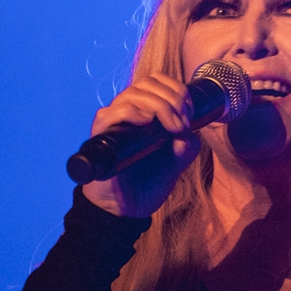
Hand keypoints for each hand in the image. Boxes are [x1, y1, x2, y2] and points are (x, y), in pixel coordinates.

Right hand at [81, 73, 201, 217]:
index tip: (189, 111)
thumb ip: (186, 146)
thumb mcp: (176, 163)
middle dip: (172, 98)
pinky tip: (146, 123)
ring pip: (131, 94)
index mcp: (145, 113)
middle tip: (182, 123)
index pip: (156, 81)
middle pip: (146, 84)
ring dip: (158, 105)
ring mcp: (114, 124)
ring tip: (172, 127)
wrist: (129, 210)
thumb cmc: (147, 184)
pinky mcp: (101, 138)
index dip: (176, 89)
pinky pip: (109, 114)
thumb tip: (188, 133)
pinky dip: (130, 112)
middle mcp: (127, 113)